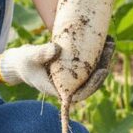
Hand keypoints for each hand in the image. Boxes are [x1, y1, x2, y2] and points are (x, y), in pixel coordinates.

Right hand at [0, 36, 115, 101]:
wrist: (22, 61)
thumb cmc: (25, 61)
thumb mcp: (31, 56)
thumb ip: (42, 54)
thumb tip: (57, 49)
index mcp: (59, 89)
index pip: (81, 93)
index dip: (93, 85)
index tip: (102, 71)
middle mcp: (69, 85)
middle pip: (91, 81)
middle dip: (103, 66)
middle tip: (110, 49)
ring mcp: (72, 77)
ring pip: (92, 72)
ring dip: (103, 58)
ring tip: (110, 42)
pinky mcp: (74, 68)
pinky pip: (89, 63)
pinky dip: (97, 53)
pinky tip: (103, 40)